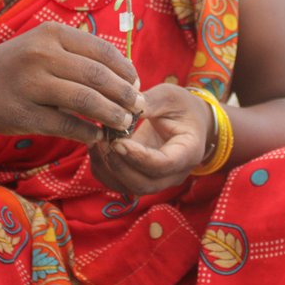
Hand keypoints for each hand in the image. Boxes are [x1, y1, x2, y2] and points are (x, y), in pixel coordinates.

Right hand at [0, 22, 145, 144]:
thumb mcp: (45, 45)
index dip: (125, 69)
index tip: (136, 83)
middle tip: (137, 107)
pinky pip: (66, 124)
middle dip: (124, 94)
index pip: (102, 50)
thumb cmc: (18, 65)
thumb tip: (125, 76)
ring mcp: (32, 84)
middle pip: (97, 76)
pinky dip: (87, 132)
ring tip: (124, 124)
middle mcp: (42, 55)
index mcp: (52, 34)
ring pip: (85, 100)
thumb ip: (79, 55)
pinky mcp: (25, 114)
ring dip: (111, 115)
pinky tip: (98, 136)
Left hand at [88, 83, 212, 195]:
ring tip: (97, 141)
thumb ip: (149, 102)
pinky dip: (103, 170)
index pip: (163, 165)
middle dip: (119, 166)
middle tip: (103, 141)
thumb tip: (124, 110)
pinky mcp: (141, 177)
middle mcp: (174, 173)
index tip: (118, 141)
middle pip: (144, 184)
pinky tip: (97, 147)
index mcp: (188, 152)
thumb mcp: (169, 97)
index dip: (138, 157)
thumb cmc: (182, 106)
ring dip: (108, 169)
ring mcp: (158, 180)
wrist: (188, 121)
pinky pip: (119, 184)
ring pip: (129, 188)